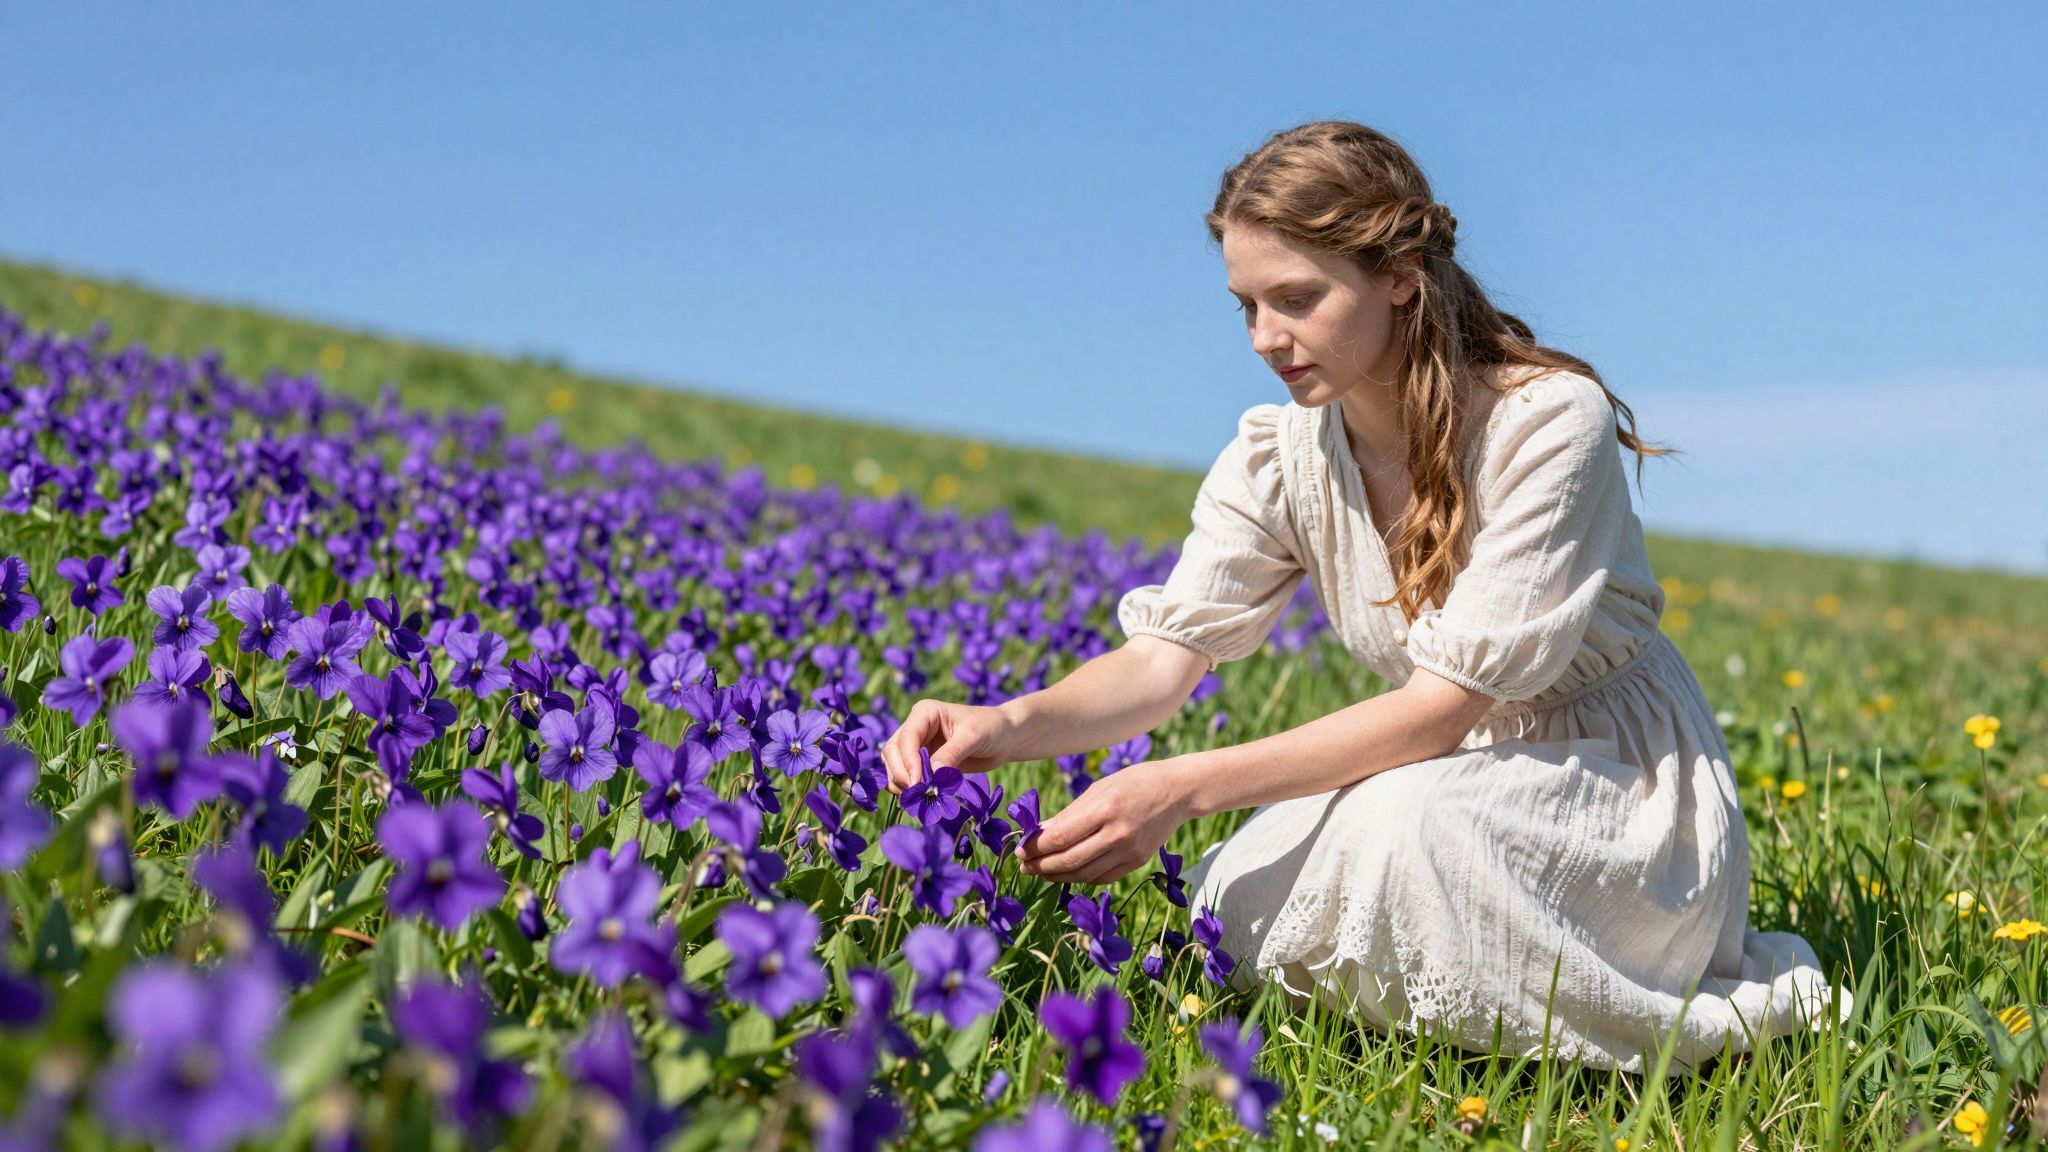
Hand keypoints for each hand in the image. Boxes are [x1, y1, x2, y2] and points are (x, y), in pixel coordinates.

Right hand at [880, 699, 1016, 795]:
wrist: (1004, 738)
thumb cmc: (991, 728)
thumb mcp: (974, 737)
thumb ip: (952, 754)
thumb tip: (931, 776)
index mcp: (925, 713)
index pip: (906, 738)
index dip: (908, 761)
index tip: (918, 783)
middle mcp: (916, 727)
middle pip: (892, 751)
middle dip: (901, 773)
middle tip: (919, 793)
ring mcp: (917, 746)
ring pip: (893, 765)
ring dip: (901, 783)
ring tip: (920, 797)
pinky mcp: (922, 762)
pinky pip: (904, 775)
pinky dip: (907, 788)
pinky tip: (920, 797)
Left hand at [1016, 758, 1189, 885]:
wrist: (1178, 791)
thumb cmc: (1134, 782)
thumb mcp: (1098, 788)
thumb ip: (1068, 814)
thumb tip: (1038, 834)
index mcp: (1105, 808)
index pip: (1061, 837)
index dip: (1036, 847)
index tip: (1020, 850)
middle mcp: (1118, 833)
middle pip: (1069, 860)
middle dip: (1041, 866)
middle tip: (1023, 866)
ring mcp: (1130, 851)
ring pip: (1084, 874)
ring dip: (1057, 876)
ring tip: (1041, 872)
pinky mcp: (1138, 862)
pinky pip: (1102, 877)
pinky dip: (1080, 878)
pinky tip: (1067, 873)